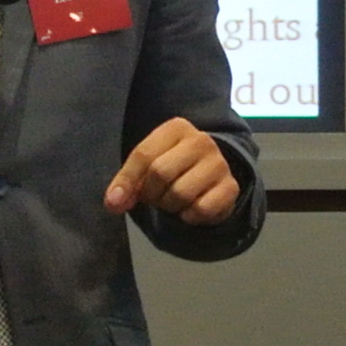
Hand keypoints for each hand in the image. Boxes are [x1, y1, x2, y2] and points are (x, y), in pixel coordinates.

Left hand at [107, 119, 240, 225]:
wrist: (211, 177)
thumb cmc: (172, 168)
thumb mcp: (146, 168)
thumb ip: (127, 183)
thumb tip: (114, 203)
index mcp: (176, 128)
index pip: (143, 154)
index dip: (127, 181)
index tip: (116, 201)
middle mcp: (200, 140)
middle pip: (161, 173)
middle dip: (152, 194)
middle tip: (155, 197)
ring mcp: (219, 163)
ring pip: (181, 193)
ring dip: (170, 207)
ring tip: (173, 201)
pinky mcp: (231, 187)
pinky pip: (201, 209)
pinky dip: (189, 216)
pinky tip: (191, 209)